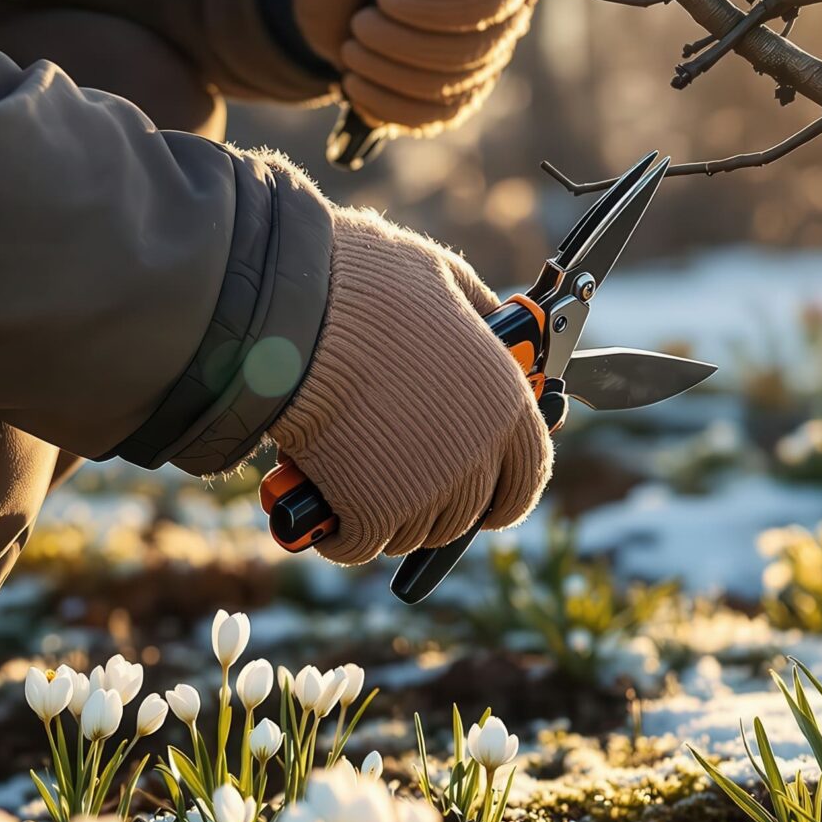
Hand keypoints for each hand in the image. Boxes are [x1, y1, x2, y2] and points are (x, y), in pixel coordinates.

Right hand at [267, 208, 551, 565]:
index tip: (487, 495)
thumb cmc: (361, 284)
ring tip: (355, 479)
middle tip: (398, 482)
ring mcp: (428, 488)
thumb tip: (488, 322)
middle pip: (466, 512)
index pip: (528, 475)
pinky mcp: (372, 512)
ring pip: (414, 531)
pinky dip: (339, 534)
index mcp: (506, 401)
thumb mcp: (443, 277)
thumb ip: (474, 313)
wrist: (293, 315)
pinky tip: (324, 511)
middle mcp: (478, 452)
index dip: (505, 490)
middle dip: (434, 503)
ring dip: (387, 516)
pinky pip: (360, 544)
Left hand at [289, 0, 548, 135]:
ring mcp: (494, 35)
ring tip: (350, 44)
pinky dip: (391, 102)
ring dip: (393, 70)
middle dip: (410, 41)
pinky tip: (357, 82)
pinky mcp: (468, 79)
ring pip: (463, 79)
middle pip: (487, 39)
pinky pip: (444, 111)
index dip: (448, 2)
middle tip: (358, 22)